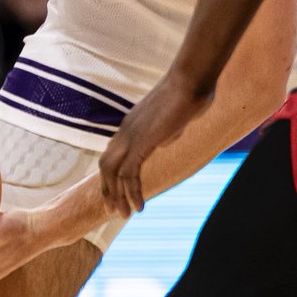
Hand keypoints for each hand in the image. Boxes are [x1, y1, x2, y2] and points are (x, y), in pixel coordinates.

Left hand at [99, 71, 209, 216]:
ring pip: (111, 172)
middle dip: (107, 190)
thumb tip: (164, 140)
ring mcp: (130, 135)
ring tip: (125, 215)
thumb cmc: (189, 93)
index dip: (113, 176)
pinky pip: (129, 173)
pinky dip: (132, 192)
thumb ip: (165, 131)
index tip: (117, 194)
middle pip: (105, 164)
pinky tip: (140, 207)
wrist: (190, 81)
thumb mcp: (174, 119)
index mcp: (132, 124)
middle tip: (113, 211)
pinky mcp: (140, 142)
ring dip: (116, 196)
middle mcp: (125, 130)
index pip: (113, 154)